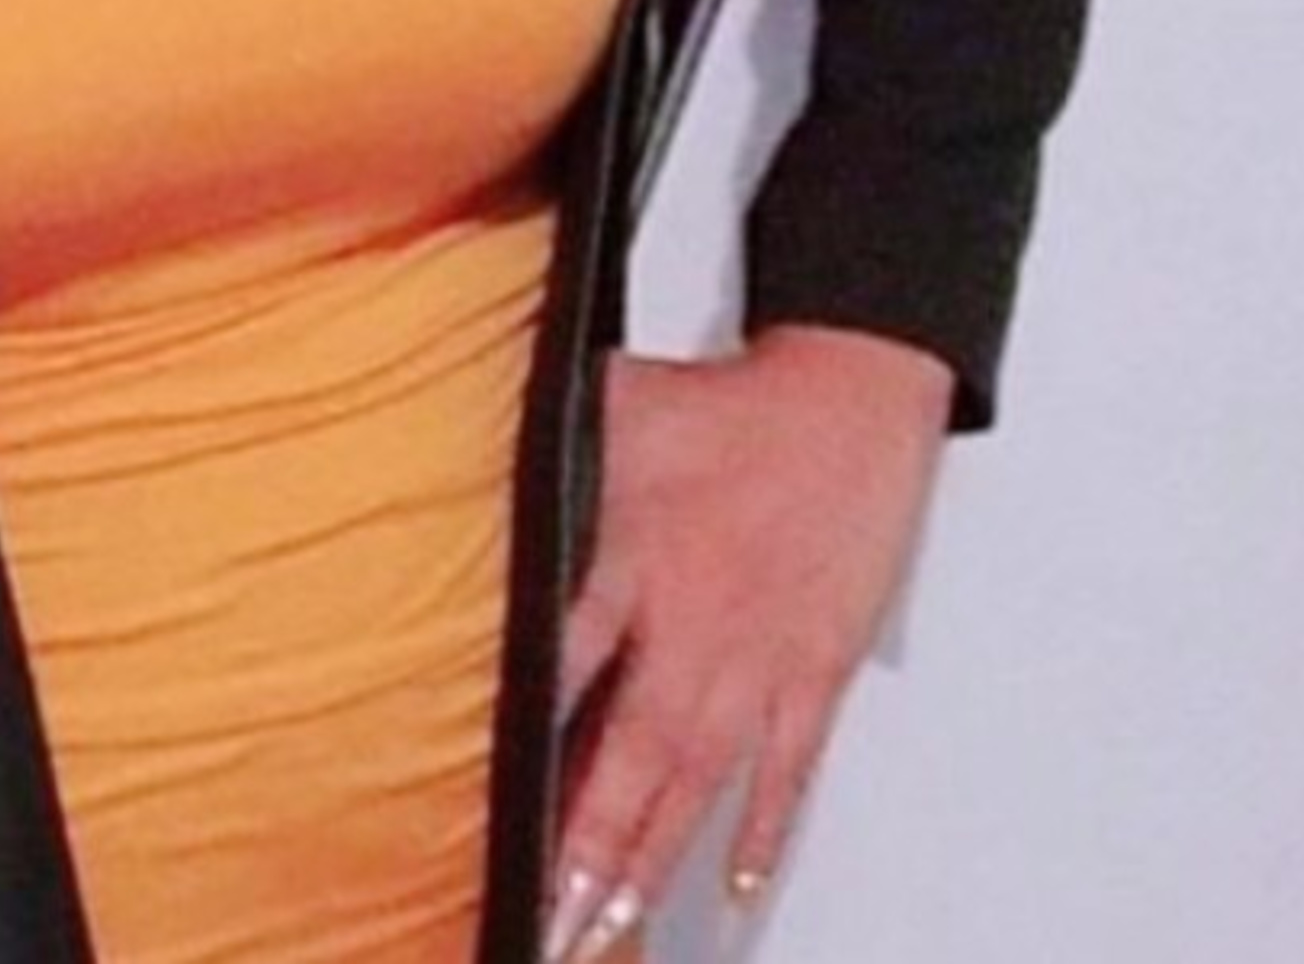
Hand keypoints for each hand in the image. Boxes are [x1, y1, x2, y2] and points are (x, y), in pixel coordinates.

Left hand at [541, 327, 951, 959]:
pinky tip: (736, 886)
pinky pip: (788, 766)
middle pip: (632, 754)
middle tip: (552, 921)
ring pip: (700, 779)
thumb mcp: (611, 404)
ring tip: (612, 928)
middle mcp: (693, 623)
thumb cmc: (724, 400)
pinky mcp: (815, 666)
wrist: (846, 394)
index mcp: (633, 557)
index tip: (495, 805)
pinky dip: (763, 829)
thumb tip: (457, 442)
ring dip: (654, 859)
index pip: (567, 663)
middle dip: (589, 846)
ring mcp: (759, 655)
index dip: (529, 738)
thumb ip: (543, 448)